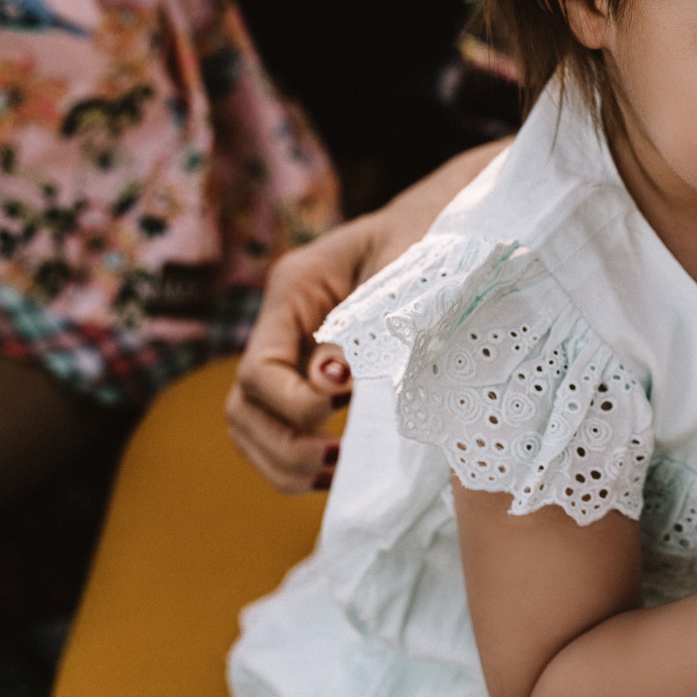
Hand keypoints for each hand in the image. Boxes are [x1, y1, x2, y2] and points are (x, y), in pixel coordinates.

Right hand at [226, 140, 506, 490]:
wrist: (453, 223)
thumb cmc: (434, 239)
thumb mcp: (405, 275)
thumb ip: (365, 329)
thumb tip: (330, 384)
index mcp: (296, 287)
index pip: (259, 368)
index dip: (291, 403)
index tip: (336, 410)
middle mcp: (283, 321)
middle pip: (244, 406)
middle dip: (282, 444)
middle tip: (333, 460)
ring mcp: (293, 349)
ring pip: (252, 425)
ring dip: (284, 461)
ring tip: (334, 473)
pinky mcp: (313, 373)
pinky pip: (281, 428)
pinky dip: (299, 459)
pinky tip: (338, 471)